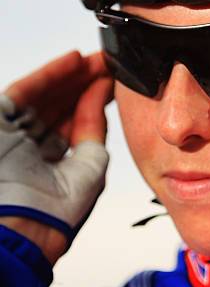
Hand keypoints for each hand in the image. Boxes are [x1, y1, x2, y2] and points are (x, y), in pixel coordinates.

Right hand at [0, 51, 113, 263]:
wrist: (24, 226)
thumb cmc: (59, 211)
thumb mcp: (90, 169)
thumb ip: (94, 130)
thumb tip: (99, 97)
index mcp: (57, 164)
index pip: (78, 123)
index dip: (96, 101)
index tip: (116, 82)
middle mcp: (36, 147)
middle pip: (63, 105)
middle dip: (87, 84)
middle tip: (109, 63)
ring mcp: (16, 133)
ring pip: (47, 95)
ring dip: (72, 76)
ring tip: (97, 60)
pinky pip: (26, 91)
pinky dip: (50, 74)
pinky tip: (74, 61)